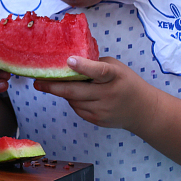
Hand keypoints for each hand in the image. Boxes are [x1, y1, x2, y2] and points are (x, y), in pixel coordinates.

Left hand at [35, 55, 156, 131]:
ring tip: (56, 84)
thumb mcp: (116, 68)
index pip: (99, 71)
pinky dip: (73, 101)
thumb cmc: (126, 82)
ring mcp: (103, 110)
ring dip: (63, 93)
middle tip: (37, 82)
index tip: (68, 61)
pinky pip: (77, 109)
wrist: (144, 110)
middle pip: (76, 92)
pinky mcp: (98, 120)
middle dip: (53, 86)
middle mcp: (109, 94)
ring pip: (73, 101)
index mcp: (115, 76)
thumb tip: (68, 62)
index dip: (83, 66)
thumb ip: (95, 64)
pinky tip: (75, 95)